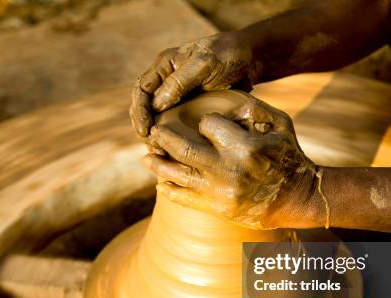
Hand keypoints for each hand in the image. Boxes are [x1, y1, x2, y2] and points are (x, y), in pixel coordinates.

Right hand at [130, 32, 257, 145]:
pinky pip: (174, 122)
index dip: (139, 111)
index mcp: (164, 66)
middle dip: (143, 125)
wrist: (251, 60)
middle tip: (150, 144)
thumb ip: (179, 83)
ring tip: (158, 149)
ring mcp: (177, 95)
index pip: (141, 90)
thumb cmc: (228, 56)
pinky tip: (172, 149)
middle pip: (144, 105)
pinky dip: (171, 135)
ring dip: (155, 132)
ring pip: (157, 116)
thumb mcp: (204, 65)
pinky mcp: (189, 106)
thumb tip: (156, 106)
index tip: (145, 130)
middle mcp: (166, 80)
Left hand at [144, 95, 324, 229]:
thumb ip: (256, 109)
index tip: (203, 124)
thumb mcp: (282, 125)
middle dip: (164, 139)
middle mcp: (228, 169)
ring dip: (158, 165)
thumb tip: (229, 100)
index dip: (204, 122)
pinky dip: (169, 191)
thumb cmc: (289, 158)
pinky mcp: (216, 209)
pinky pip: (184, 199)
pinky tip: (159, 183)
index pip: (209, 125)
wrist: (296, 200)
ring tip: (147, 157)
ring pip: (178, 175)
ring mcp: (219, 192)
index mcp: (244, 146)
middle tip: (154, 133)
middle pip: (183, 150)